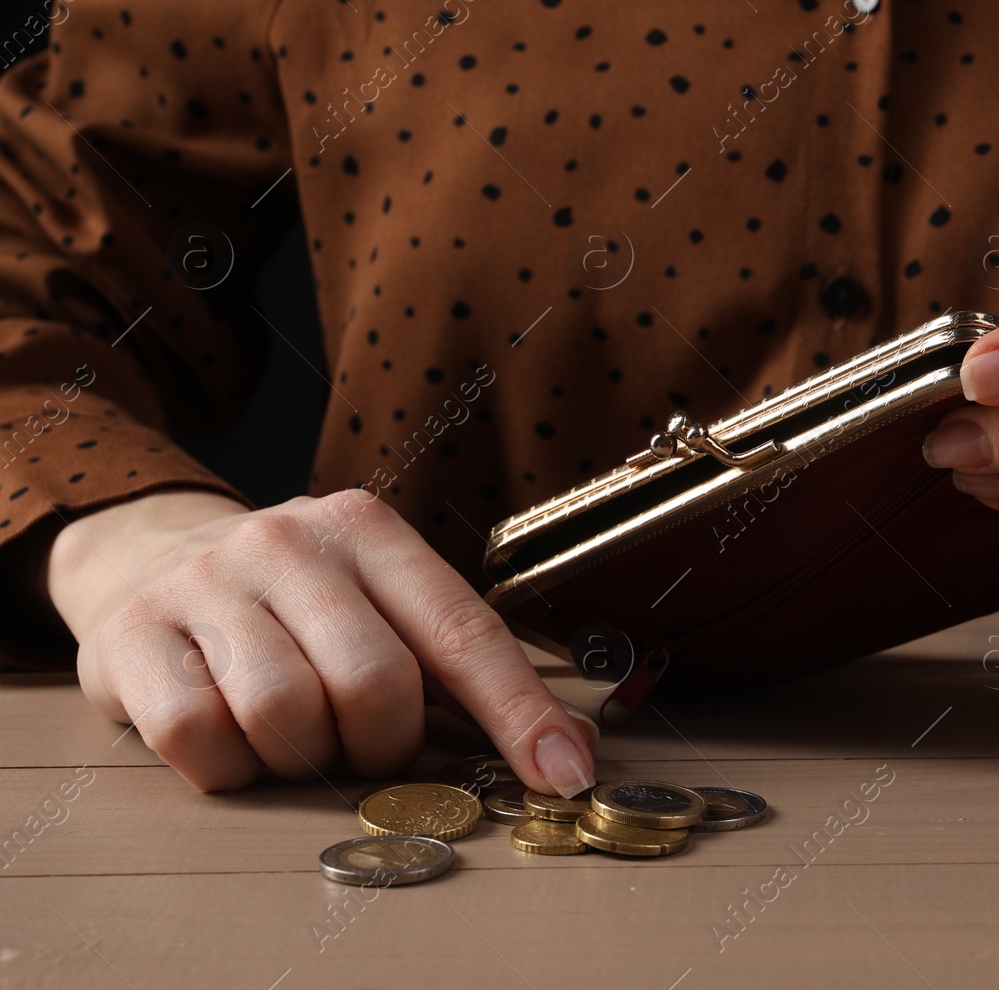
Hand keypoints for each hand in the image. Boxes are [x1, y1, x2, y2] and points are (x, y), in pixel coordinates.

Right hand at [46, 488, 597, 793]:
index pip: (464, 631)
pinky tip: (231, 738)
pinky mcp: (134, 632)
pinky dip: (228, 766)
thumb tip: (561, 751)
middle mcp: (291, 541)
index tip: (561, 771)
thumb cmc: (296, 604)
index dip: (517, 711)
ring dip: (303, 757)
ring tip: (295, 734)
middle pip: (374, 684)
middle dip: (382, 743)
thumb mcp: (380, 605)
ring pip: (284, 714)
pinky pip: (199, 739)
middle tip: (362, 742)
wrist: (148, 556)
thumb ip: (459, 670)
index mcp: (371, 530)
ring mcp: (206, 580)